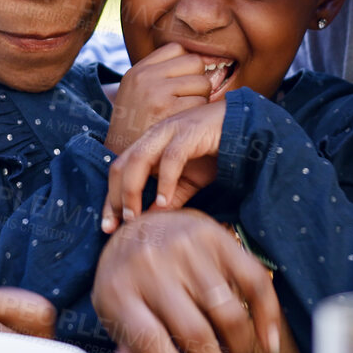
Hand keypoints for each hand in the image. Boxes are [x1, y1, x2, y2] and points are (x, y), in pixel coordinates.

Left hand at [92, 209, 284, 352]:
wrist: (139, 225)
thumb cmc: (128, 280)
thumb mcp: (115, 313)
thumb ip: (126, 352)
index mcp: (119, 290)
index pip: (152, 343)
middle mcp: (151, 265)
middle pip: (195, 332)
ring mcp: (186, 248)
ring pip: (228, 313)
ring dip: (237, 347)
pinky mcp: (216, 236)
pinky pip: (253, 281)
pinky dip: (267, 315)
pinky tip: (267, 339)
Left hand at [102, 100, 224, 231]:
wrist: (244, 125)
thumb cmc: (214, 152)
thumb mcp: (188, 182)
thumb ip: (170, 199)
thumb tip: (150, 222)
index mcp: (149, 145)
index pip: (119, 171)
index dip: (110, 199)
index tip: (107, 227)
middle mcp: (154, 136)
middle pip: (121, 165)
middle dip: (114, 197)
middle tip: (115, 226)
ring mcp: (170, 131)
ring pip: (139, 159)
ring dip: (132, 190)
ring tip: (134, 217)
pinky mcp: (190, 131)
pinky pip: (171, 158)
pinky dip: (165, 181)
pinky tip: (164, 203)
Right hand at [104, 43, 222, 153]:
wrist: (120, 160)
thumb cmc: (137, 127)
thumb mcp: (137, 93)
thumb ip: (162, 75)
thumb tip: (206, 60)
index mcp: (138, 70)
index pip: (177, 48)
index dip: (187, 64)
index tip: (185, 82)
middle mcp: (146, 77)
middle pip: (194, 62)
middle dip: (198, 80)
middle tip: (187, 99)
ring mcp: (157, 93)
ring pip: (202, 82)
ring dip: (201, 98)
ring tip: (183, 113)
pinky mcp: (169, 111)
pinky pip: (201, 102)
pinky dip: (198, 115)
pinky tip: (184, 124)